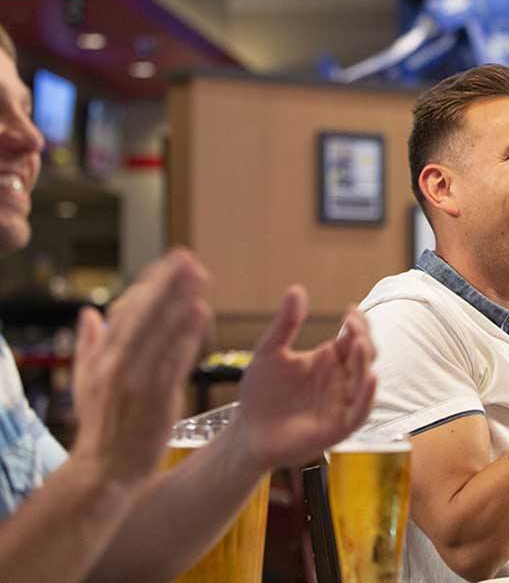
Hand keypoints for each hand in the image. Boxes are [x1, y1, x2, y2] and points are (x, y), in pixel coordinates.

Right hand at [70, 249, 211, 487]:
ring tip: (200, 275)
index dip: (149, 285)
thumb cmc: (101, 426)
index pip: (126, 311)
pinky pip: (174, 360)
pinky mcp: (157, 397)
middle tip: (187, 257)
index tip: (170, 263)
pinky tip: (201, 314)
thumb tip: (89, 313)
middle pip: (144, 314)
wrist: (104, 472)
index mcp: (102, 357)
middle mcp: (117, 364)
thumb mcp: (86, 382)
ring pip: (161, 331)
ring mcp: (137, 380)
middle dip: (166, 284)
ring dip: (180, 300)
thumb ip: (89, 345)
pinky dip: (186, 336)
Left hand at [233, 286, 376, 470]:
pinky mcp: (340, 426)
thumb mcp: (270, 352)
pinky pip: (361, 410)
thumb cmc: (261, 393)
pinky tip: (372, 377)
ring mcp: (342, 402)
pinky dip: (369, 394)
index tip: (350, 310)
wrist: (248, 431)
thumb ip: (286, 324)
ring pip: (366, 380)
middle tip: (352, 325)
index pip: (354, 336)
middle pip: (365, 354)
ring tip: (360, 345)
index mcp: (330, 359)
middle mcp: (341, 378)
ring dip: (367, 362)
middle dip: (364, 338)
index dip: (358, 322)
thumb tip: (297, 289)